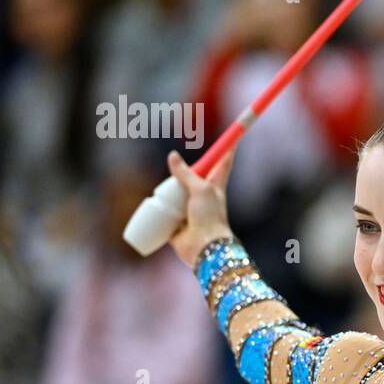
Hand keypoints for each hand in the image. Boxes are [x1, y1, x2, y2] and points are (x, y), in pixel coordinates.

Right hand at [165, 146, 235, 268]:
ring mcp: (189, 209)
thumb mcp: (200, 190)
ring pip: (176, 193)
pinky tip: (151, 205)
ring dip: (168, 192)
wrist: (204, 248)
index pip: (222, 162)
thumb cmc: (209, 217)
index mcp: (215, 185)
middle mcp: (203, 195)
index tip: (233, 136)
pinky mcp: (177, 222)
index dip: (227, 149)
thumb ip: (186, 174)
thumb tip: (173, 156)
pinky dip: (159, 209)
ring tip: (162, 192)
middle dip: (182, 172)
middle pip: (191, 176)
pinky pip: (164, 212)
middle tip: (174, 166)